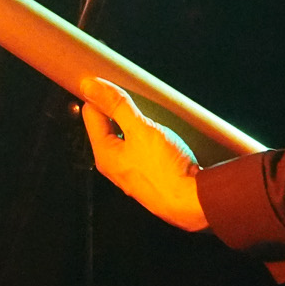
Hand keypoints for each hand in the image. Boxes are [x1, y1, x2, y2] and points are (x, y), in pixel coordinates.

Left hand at [80, 79, 207, 231]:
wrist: (195, 202)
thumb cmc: (166, 169)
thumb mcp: (141, 129)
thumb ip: (116, 107)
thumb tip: (90, 87)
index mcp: (104, 154)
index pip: (91, 114)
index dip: (100, 96)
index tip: (112, 83)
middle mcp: (114, 167)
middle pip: (109, 127)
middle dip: (120, 111)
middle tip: (136, 99)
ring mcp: (132, 175)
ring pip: (128, 140)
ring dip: (138, 126)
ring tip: (154, 118)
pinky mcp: (150, 179)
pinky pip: (143, 153)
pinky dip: (150, 141)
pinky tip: (164, 137)